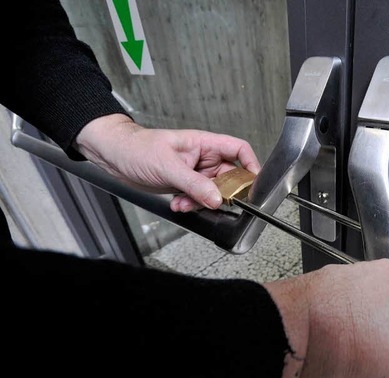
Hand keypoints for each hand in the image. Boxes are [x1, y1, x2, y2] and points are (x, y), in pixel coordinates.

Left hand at [74, 114, 260, 211]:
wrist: (114, 156)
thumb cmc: (137, 147)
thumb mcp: (168, 167)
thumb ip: (195, 185)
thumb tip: (217, 199)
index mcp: (204, 143)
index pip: (238, 149)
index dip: (251, 165)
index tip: (254, 183)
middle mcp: (203, 157)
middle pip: (229, 176)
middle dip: (221, 193)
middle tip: (214, 202)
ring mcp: (194, 172)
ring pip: (212, 191)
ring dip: (201, 202)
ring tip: (184, 203)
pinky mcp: (184, 185)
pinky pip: (197, 198)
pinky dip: (190, 204)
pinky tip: (177, 204)